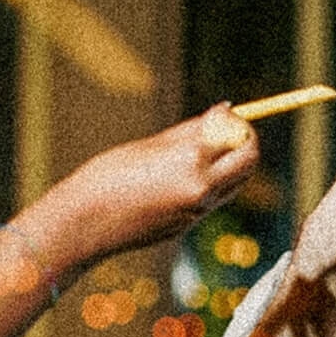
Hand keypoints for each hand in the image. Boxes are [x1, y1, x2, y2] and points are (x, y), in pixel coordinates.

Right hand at [41, 104, 260, 264]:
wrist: (85, 224)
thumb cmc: (108, 176)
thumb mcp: (150, 145)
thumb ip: (192, 131)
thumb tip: (224, 111)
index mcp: (191, 159)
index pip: (236, 134)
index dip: (237, 121)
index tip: (228, 114)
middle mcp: (202, 187)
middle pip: (250, 161)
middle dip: (247, 142)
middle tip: (233, 131)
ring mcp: (199, 210)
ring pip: (237, 182)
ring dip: (234, 164)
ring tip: (209, 151)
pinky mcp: (191, 224)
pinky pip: (215, 199)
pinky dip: (213, 183)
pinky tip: (186, 175)